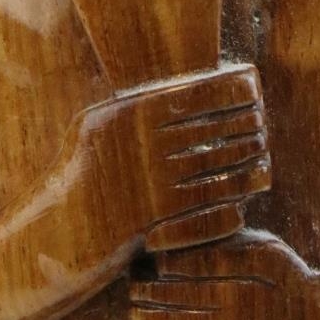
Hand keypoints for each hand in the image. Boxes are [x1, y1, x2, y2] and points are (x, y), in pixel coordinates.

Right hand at [73, 65, 270, 255]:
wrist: (57, 234)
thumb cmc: (80, 172)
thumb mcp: (97, 126)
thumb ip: (140, 105)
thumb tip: (192, 85)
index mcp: (129, 114)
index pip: (196, 94)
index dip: (231, 90)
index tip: (253, 89)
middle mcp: (142, 146)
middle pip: (211, 129)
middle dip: (245, 122)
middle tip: (263, 120)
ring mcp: (151, 187)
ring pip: (216, 166)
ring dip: (246, 158)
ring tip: (262, 151)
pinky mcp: (160, 225)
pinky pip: (209, 206)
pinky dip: (234, 196)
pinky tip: (248, 192)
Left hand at [128, 229, 317, 319]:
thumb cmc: (289, 279)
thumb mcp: (262, 248)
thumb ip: (222, 243)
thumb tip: (174, 237)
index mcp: (234, 275)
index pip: (178, 272)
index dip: (151, 273)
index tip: (136, 270)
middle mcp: (229, 309)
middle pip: (171, 303)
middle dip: (142, 301)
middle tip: (130, 296)